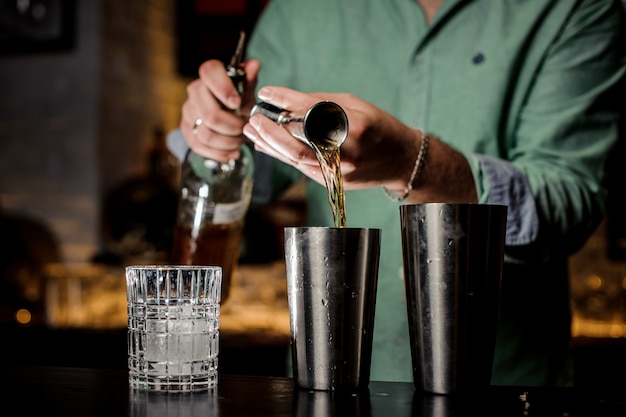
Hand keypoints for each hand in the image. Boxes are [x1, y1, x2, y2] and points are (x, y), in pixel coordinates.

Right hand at [180, 59, 260, 160]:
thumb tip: (254, 65)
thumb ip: (250, 78)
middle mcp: (195, 91)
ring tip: (241, 140)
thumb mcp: (247, 89)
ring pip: (206, 134)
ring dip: (228, 142)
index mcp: (210, 75)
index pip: (209, 72)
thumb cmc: (238, 98)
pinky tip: (233, 151)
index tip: (237, 104)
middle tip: (245, 128)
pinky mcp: (187, 129)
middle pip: (211, 114)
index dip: (223, 89)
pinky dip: (219, 152)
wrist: (225, 112)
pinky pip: (199, 146)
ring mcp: (188, 111)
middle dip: (233, 126)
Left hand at [243, 86, 476, 202]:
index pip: (311, 111)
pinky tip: (266, 144)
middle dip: (271, 129)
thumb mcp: (354, 105)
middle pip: (299, 142)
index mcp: (355, 125)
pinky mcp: (332, 182)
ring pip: (295, 157)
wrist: (401, 161)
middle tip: (253, 118)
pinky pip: (301, 167)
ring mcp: (339, 171)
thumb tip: (284, 101)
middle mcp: (347, 151)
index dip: (285, 101)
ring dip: (270, 144)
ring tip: (252, 130)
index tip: (265, 93)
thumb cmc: (377, 126)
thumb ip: (320, 103)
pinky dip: (281, 155)